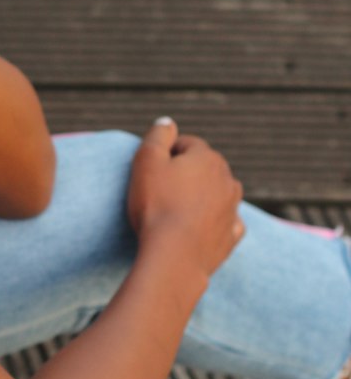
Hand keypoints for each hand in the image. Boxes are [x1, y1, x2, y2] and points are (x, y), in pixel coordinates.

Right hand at [127, 117, 244, 278]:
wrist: (174, 256)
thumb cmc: (156, 206)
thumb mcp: (146, 161)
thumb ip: (157, 135)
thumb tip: (167, 122)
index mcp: (207, 157)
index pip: (185, 144)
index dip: (165, 155)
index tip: (150, 172)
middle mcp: (227, 179)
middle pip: (204, 167)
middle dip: (185, 174)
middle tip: (159, 192)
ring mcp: (233, 208)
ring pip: (217, 193)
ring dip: (201, 196)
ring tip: (176, 210)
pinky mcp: (232, 235)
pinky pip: (225, 221)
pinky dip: (214, 221)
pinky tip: (197, 228)